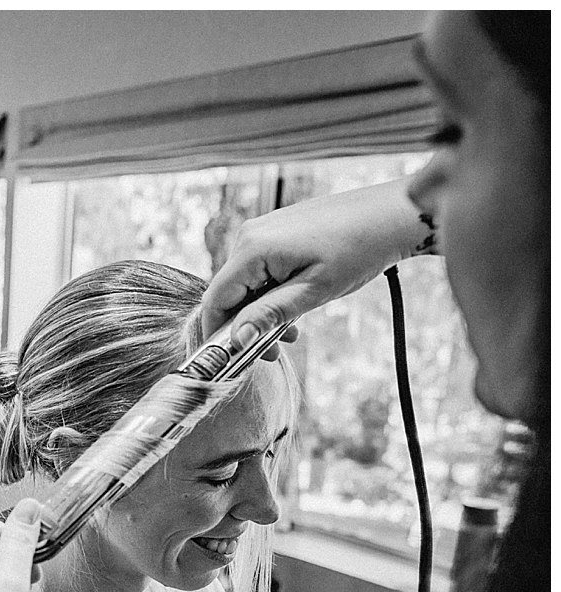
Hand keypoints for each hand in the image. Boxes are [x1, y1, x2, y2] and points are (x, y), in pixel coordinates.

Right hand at [199, 179, 426, 358]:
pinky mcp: (276, 231)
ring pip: (245, 283)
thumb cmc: (361, 249)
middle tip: (271, 352)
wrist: (393, 214)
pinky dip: (270, 293)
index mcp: (253, 249)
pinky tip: (294, 306)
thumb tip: (236, 339)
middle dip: (244, 325)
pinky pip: (260, 269)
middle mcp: (249, 235)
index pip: (215, 299)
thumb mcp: (314, 291)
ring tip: (291, 332)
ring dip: (260, 312)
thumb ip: (270, 315)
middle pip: (229, 292)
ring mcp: (262, 230)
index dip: (216, 333)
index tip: (227, 360)